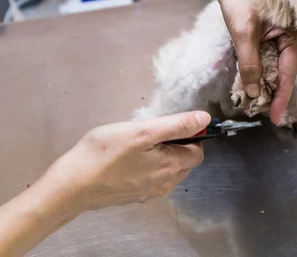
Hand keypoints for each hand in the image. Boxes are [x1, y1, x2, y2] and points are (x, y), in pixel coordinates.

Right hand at [44, 112, 210, 211]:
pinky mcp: (133, 196)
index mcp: (171, 167)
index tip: (171, 126)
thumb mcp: (143, 131)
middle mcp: (165, 184)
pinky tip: (127, 160)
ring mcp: (148, 193)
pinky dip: (147, 168)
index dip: (191, 136)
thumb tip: (205, 119)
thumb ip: (177, 125)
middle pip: (184, 163)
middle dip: (176, 146)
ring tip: (137, 146)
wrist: (71, 186)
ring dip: (161, 157)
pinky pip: (151, 179)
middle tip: (150, 134)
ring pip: (168, 171)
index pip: (198, 152)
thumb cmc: (105, 153)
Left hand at [215, 0, 296, 123]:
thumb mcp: (243, 32)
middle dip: (273, 92)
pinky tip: (250, 82)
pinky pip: (267, 57)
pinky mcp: (269, 34)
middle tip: (262, 113)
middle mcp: (291, 36)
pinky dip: (258, 69)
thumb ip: (250, 64)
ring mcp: (280, 35)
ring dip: (264, 83)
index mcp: (294, 33)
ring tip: (255, 102)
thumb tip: (254, 93)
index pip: (289, 72)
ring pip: (274, 66)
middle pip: (283, 71)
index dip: (281, 97)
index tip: (276, 118)